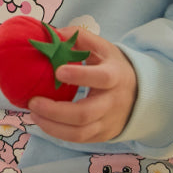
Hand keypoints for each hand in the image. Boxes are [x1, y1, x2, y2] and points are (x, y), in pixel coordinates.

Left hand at [27, 27, 137, 142]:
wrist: (140, 94)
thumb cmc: (112, 66)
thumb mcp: (103, 48)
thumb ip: (79, 38)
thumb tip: (51, 32)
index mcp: (116, 76)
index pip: (101, 78)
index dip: (80, 76)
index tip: (58, 71)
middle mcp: (113, 102)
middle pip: (85, 114)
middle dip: (55, 111)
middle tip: (33, 101)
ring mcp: (108, 122)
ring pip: (79, 132)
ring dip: (52, 126)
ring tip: (33, 113)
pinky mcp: (102, 135)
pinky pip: (78, 139)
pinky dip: (57, 133)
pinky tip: (42, 121)